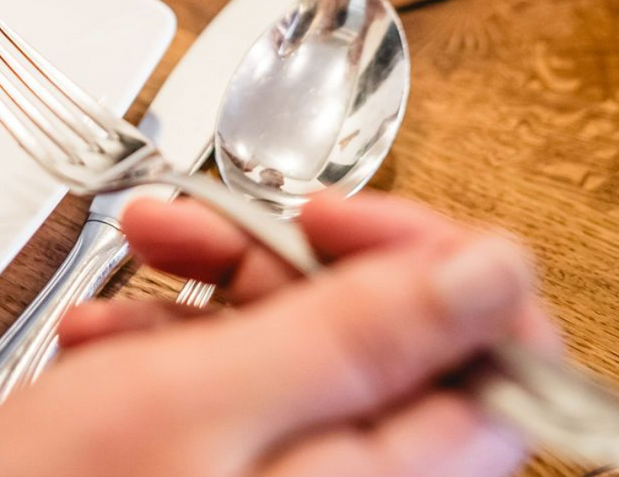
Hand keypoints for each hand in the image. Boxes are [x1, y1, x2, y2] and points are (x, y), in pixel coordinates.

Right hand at [0, 193, 556, 476]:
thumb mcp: (200, 401)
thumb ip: (355, 334)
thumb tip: (492, 271)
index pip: (508, 354)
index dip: (433, 261)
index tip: (339, 217)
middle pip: (398, 341)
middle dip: (294, 259)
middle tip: (214, 222)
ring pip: (311, 358)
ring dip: (222, 290)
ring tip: (138, 259)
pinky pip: (246, 399)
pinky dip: (178, 348)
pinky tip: (110, 336)